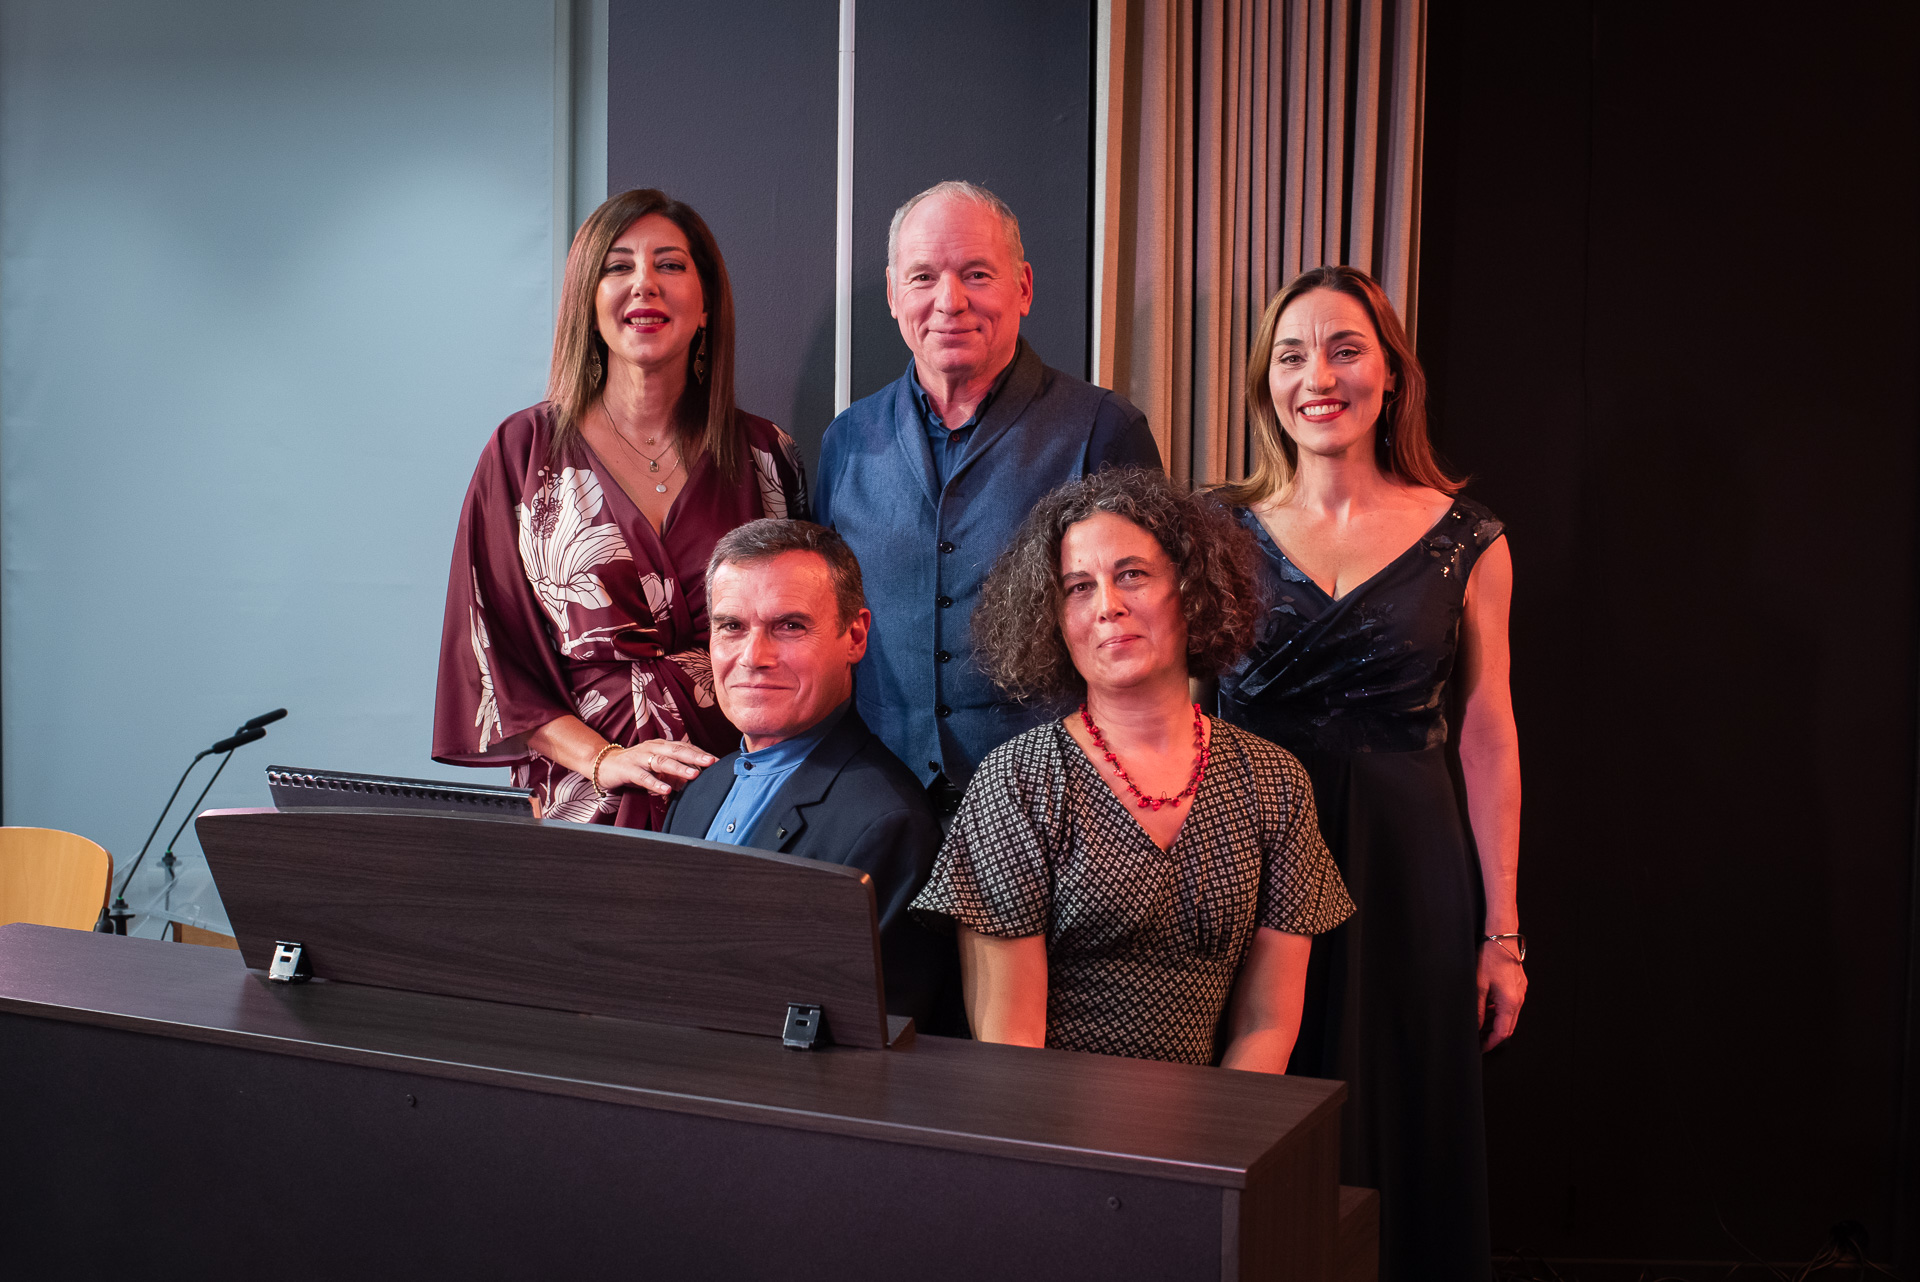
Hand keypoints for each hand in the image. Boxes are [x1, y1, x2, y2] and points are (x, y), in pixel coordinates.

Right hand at [597, 739, 715, 795]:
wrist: (605, 765)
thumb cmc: (635, 766)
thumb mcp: (657, 766)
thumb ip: (675, 771)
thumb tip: (696, 778)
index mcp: (662, 745)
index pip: (684, 747)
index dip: (700, 753)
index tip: (717, 760)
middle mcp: (652, 748)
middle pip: (677, 751)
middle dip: (696, 756)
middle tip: (711, 762)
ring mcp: (640, 757)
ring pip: (662, 762)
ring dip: (679, 768)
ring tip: (694, 775)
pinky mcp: (628, 769)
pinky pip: (643, 777)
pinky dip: (655, 783)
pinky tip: (666, 790)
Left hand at [1477, 938, 1526, 1050]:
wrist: (1502, 938)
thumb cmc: (1490, 958)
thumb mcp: (1478, 986)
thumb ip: (1478, 1009)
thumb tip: (1476, 1026)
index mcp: (1510, 1002)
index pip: (1503, 1032)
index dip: (1491, 1043)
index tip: (1481, 1047)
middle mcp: (1518, 999)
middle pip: (1508, 1027)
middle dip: (1493, 1036)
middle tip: (1478, 1038)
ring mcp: (1520, 992)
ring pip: (1509, 1016)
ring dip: (1496, 1023)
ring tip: (1480, 1024)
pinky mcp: (1518, 986)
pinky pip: (1510, 1005)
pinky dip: (1499, 1011)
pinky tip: (1487, 1008)